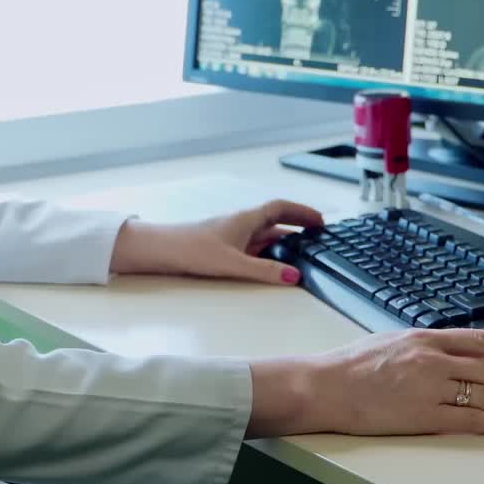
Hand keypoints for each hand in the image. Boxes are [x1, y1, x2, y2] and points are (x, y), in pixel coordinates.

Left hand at [109, 199, 324, 283]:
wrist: (162, 249)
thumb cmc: (193, 249)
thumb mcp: (234, 263)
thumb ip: (265, 270)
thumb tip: (295, 276)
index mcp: (247, 218)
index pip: (281, 208)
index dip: (302, 212)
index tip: (321, 221)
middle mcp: (242, 223)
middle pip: (276, 219)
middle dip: (298, 224)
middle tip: (319, 233)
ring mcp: (233, 234)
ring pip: (265, 233)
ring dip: (285, 238)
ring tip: (303, 249)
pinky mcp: (224, 246)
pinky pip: (254, 244)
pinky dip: (269, 250)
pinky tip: (273, 262)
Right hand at [246, 328, 483, 437]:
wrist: (324, 386)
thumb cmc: (350, 366)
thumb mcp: (391, 342)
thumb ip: (426, 347)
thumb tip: (457, 355)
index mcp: (424, 338)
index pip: (483, 342)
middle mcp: (432, 359)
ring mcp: (429, 387)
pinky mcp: (423, 415)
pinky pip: (470, 419)